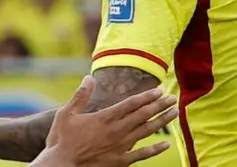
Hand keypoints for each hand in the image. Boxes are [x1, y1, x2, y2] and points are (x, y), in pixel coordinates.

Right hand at [38, 76, 176, 165]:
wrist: (62, 164)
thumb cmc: (62, 139)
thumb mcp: (66, 113)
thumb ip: (80, 96)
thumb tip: (89, 78)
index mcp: (105, 117)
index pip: (131, 103)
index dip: (147, 96)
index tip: (159, 90)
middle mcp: (116, 130)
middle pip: (143, 115)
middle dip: (159, 105)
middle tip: (172, 98)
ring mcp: (120, 146)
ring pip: (146, 131)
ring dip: (162, 121)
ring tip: (174, 113)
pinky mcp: (120, 160)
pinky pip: (142, 154)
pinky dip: (156, 149)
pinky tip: (166, 144)